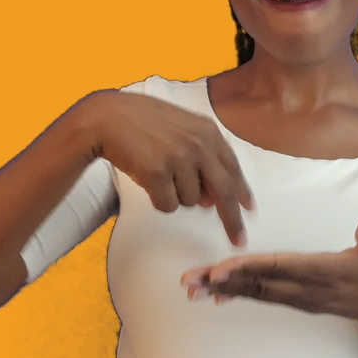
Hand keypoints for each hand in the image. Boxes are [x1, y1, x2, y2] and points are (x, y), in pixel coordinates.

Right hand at [78, 90, 254, 245]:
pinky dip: (158, 199)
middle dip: (232, 220)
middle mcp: (198, 145)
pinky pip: (168, 205)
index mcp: (208, 132)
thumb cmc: (142, 122)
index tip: (250, 210)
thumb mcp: (181, 128)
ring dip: (175, 196)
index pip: (233, 169)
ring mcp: (179, 159)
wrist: (107, 117)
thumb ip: (202, 157)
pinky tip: (146, 179)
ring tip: (158, 173)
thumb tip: (212, 200)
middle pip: (224, 192)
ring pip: (191, 201)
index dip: (242, 193)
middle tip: (237, 240)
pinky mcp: (157, 173)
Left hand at [179, 220, 357, 326]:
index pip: (278, 269)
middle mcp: (304, 288)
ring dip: (220, 289)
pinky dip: (236, 294)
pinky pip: (260, 296)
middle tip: (186, 281)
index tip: (218, 270)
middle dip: (219, 281)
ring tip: (189, 287)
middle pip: (256, 283)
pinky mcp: (295, 299)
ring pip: (253, 292)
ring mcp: (298, 297)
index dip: (247, 268)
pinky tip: (213, 295)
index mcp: (322, 272)